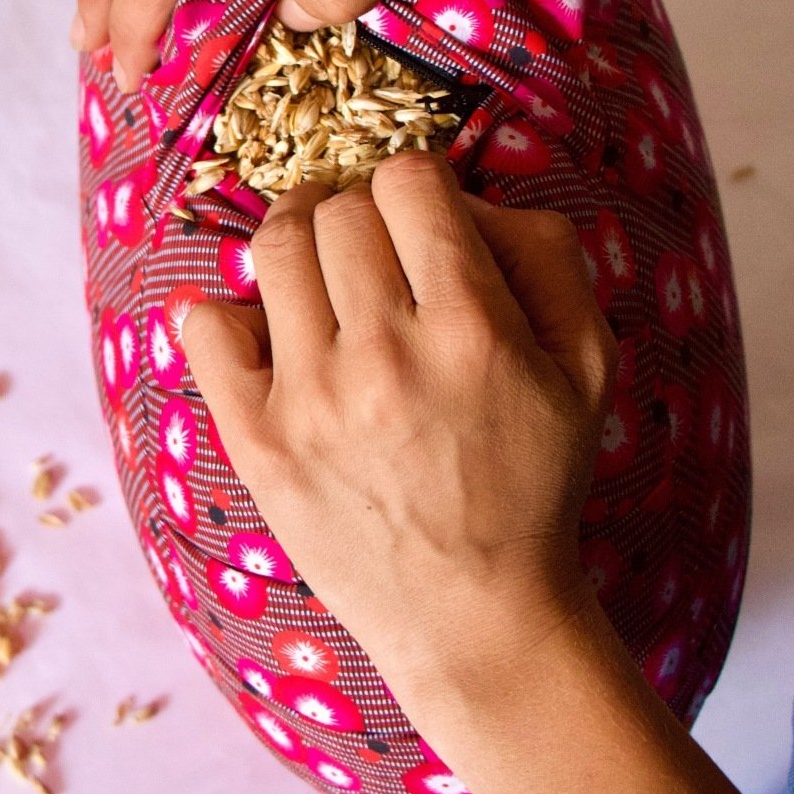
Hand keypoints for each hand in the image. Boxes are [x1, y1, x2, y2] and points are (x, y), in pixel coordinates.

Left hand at [179, 153, 615, 691]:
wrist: (475, 613)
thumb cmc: (533, 480)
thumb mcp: (587, 364)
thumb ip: (543, 256)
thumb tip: (464, 195)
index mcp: (472, 328)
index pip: (408, 181)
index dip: (413, 182)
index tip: (416, 214)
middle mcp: (385, 356)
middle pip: (337, 209)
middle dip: (354, 210)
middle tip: (367, 245)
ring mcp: (312, 398)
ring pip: (273, 249)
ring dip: (293, 239)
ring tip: (315, 266)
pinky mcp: (257, 440)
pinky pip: (206, 328)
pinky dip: (225, 310)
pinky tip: (264, 327)